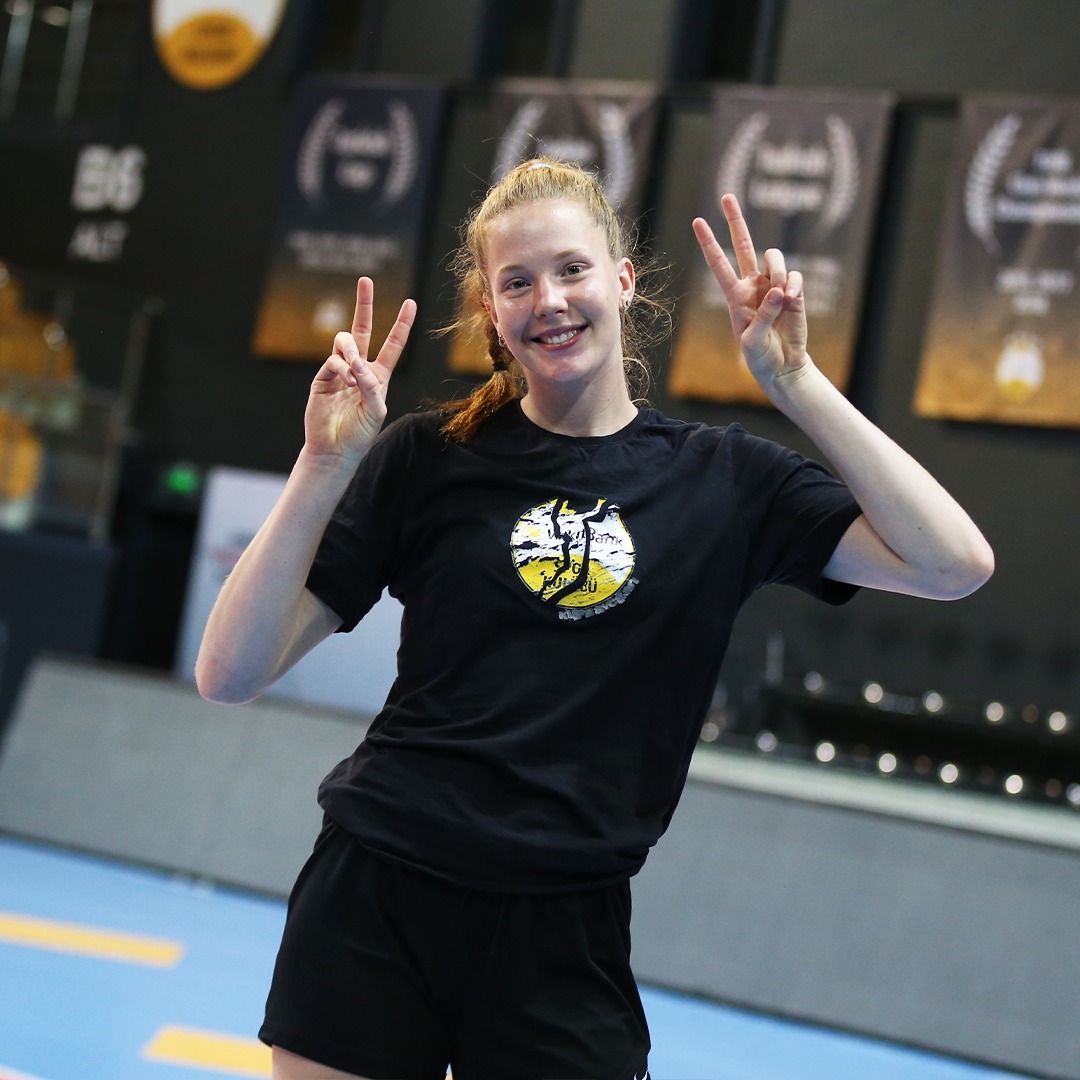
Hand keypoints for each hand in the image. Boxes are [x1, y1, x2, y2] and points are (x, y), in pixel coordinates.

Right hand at [305, 277, 415, 460]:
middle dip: (364, 304)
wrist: (334, 450)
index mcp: (378, 377)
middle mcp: (359, 369)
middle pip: (363, 329)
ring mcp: (339, 371)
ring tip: (353, 366)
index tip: (410, 303)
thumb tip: (358, 363)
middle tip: (365, 280)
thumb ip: (371, 386)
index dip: (401, 324)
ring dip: (351, 349)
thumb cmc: (359, 434)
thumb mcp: (375, 411)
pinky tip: (345, 379)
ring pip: (344, 341)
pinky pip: (332, 360)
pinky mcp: (322, 377)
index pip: (392, 345)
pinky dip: (341, 367)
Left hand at [693, 195, 807, 384]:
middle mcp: (752, 285)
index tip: (698, 221)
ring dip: (779, 271)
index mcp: (734, 296)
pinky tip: (792, 299)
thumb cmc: (760, 357)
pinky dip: (795, 284)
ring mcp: (773, 285)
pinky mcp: (794, 290)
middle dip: (735, 220)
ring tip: (783, 295)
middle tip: (726, 196)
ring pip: (774, 258)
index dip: (709, 243)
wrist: (783, 367)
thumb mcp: (753, 342)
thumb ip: (763, 316)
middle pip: (743, 245)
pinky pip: (795, 275)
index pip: (719, 264)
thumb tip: (778, 291)